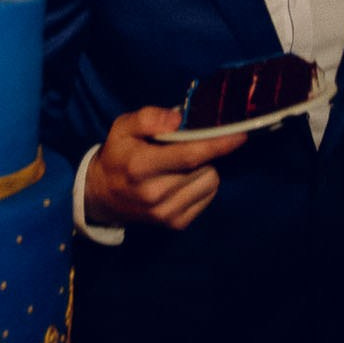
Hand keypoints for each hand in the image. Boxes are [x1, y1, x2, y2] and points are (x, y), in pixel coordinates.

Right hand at [84, 106, 245, 230]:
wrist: (102, 195)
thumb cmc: (118, 154)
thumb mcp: (123, 127)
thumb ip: (148, 118)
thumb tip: (178, 119)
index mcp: (140, 166)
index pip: (189, 155)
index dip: (217, 144)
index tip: (240, 134)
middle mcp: (154, 194)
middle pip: (205, 168)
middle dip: (205, 152)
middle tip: (187, 146)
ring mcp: (165, 213)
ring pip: (210, 182)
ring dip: (204, 169)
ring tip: (183, 165)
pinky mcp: (175, 224)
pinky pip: (208, 197)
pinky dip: (202, 184)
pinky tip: (183, 180)